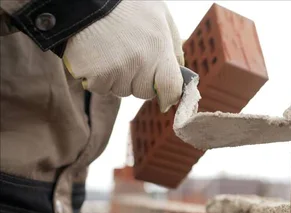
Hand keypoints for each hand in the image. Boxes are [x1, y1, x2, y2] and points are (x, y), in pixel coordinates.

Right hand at [62, 0, 183, 111]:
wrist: (83, 0)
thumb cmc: (126, 5)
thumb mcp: (160, 16)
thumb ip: (173, 46)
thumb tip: (181, 73)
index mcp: (159, 48)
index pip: (171, 89)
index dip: (169, 96)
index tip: (166, 97)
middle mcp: (139, 62)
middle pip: (144, 92)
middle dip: (140, 81)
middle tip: (130, 57)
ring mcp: (116, 70)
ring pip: (121, 91)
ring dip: (117, 79)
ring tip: (111, 52)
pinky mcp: (94, 75)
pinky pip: (100, 88)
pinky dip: (97, 78)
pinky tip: (96, 56)